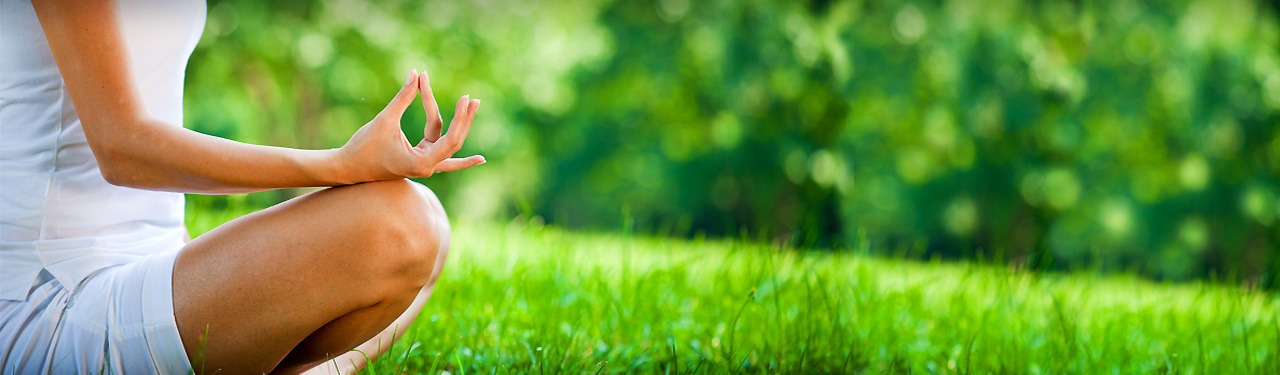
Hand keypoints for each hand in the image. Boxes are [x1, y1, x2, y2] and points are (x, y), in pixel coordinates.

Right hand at [337, 69, 484, 182]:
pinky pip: (439, 145)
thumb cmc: (364, 146)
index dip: (460, 118)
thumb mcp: (385, 120)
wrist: (347, 168)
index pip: (451, 139)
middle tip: (474, 99)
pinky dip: (451, 138)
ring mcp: (424, 164)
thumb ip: (403, 97)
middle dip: (465, 119)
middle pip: (454, 141)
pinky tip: (477, 156)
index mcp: (422, 163)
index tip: (465, 98)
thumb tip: (416, 73)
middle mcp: (427, 167)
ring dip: (458, 122)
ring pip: (446, 140)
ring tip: (471, 103)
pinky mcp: (419, 158)